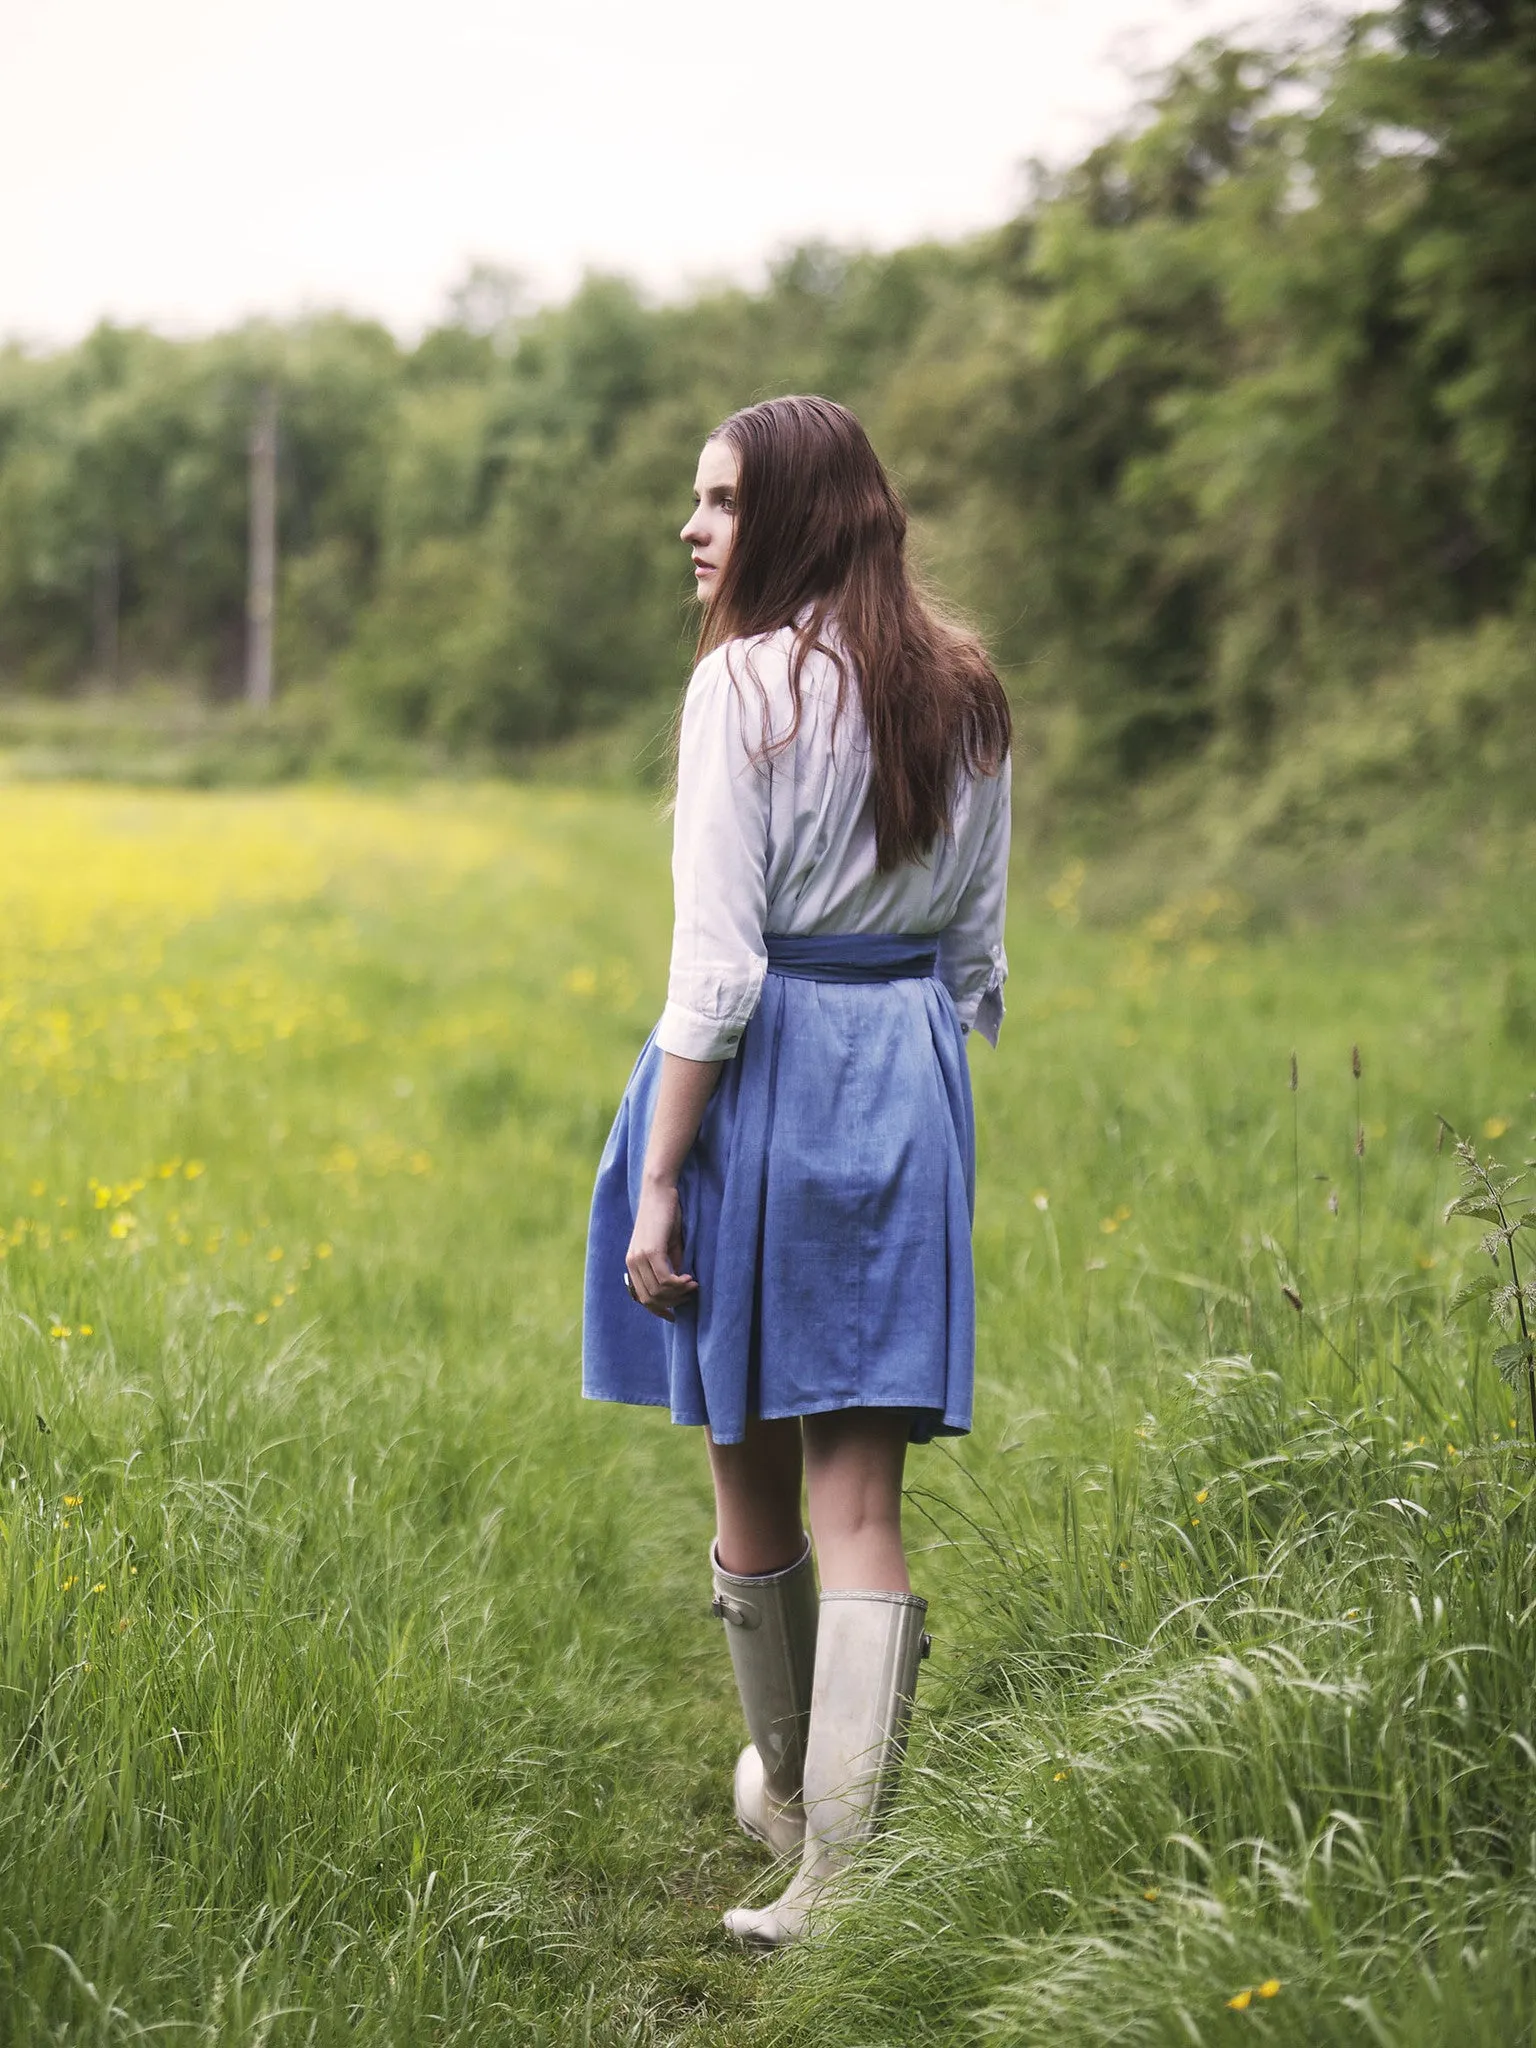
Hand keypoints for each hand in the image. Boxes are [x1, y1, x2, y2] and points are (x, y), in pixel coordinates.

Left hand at [626, 1177, 698, 1320]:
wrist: (660, 1191)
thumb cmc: (667, 1215)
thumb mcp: (668, 1245)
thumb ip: (670, 1265)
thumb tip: (678, 1286)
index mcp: (633, 1263)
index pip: (641, 1298)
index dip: (658, 1310)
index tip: (675, 1315)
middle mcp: (632, 1263)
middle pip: (650, 1299)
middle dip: (672, 1302)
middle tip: (690, 1293)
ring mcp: (639, 1258)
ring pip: (658, 1291)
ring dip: (679, 1293)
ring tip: (693, 1284)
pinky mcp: (651, 1252)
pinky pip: (665, 1279)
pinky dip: (679, 1284)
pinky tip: (690, 1278)